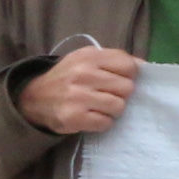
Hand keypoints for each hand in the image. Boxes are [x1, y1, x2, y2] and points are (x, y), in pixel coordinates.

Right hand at [16, 44, 139, 136]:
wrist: (33, 98)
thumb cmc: (69, 77)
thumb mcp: (87, 60)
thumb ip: (115, 60)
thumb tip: (145, 66)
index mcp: (89, 56)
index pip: (129, 66)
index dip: (129, 76)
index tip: (118, 80)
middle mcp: (83, 74)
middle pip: (127, 88)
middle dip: (120, 94)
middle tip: (105, 95)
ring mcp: (77, 96)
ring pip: (119, 106)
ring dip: (112, 110)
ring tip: (97, 106)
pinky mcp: (74, 117)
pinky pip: (106, 123)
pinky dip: (101, 122)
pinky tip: (90, 116)